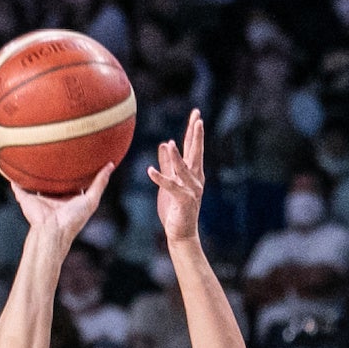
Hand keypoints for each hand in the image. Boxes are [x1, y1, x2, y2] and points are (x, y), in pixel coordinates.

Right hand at [10, 163, 113, 245]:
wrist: (51, 231)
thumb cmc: (73, 219)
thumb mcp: (91, 199)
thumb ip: (100, 183)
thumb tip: (111, 164)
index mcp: (69, 199)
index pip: (73, 183)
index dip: (75, 171)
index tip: (77, 156)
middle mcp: (54, 198)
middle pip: (54, 182)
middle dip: (54, 170)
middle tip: (55, 151)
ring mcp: (39, 199)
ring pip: (36, 183)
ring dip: (34, 174)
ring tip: (31, 156)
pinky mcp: (26, 200)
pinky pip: (18, 188)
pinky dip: (14, 180)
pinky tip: (10, 169)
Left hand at [147, 111, 206, 246]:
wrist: (181, 233)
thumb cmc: (176, 209)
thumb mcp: (170, 182)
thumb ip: (168, 163)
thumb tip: (163, 143)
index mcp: (193, 173)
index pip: (193, 148)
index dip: (193, 131)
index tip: (196, 114)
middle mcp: (195, 179)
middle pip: (195, 153)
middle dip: (196, 136)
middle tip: (198, 119)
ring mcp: (191, 190)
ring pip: (183, 169)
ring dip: (176, 157)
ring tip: (169, 143)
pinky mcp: (184, 201)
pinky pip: (171, 187)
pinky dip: (160, 179)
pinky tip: (150, 170)